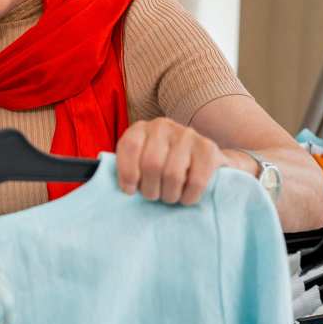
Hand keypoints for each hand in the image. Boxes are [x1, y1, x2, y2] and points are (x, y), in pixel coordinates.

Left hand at [115, 117, 234, 204]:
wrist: (203, 159)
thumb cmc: (163, 165)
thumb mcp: (139, 162)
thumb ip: (127, 169)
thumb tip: (114, 185)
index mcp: (140, 129)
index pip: (129, 147)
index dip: (127, 174)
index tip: (130, 191)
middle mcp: (162, 126)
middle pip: (151, 164)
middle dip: (150, 189)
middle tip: (154, 196)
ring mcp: (187, 134)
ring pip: (172, 174)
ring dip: (169, 195)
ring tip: (169, 196)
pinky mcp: (208, 148)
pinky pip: (196, 181)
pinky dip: (188, 196)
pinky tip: (185, 197)